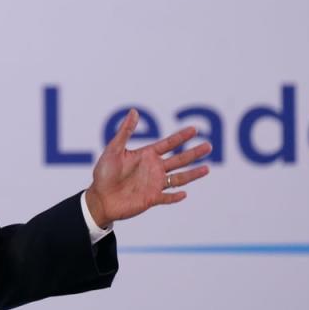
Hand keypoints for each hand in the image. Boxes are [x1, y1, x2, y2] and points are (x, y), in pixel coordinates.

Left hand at [85, 108, 211, 227]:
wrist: (99, 197)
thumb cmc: (104, 172)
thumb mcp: (114, 149)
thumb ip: (125, 132)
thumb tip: (134, 111)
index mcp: (146, 155)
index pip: (168, 144)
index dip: (181, 136)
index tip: (194, 129)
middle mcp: (153, 168)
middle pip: (179, 159)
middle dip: (194, 153)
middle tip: (209, 146)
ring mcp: (154, 184)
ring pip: (179, 178)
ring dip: (192, 174)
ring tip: (207, 168)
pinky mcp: (151, 199)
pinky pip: (167, 198)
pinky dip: (176, 196)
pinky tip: (185, 194)